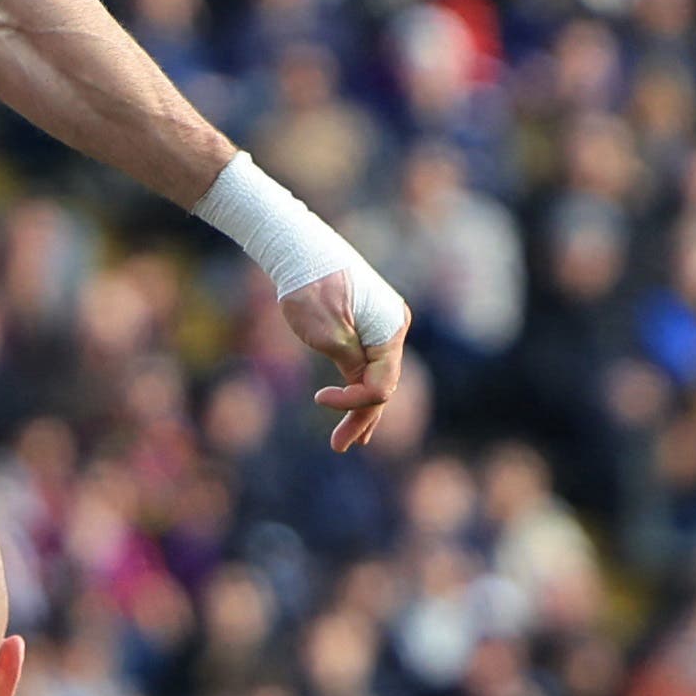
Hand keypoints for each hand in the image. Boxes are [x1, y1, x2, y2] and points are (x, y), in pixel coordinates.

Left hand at [281, 267, 406, 451]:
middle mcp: (394, 328)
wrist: (301, 248)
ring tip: (349, 441)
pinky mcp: (368, 323)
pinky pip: (370, 362)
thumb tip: (364, 387)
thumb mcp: (328, 334)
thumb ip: (351, 364)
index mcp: (390, 331)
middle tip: (340, 447)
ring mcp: (383, 325)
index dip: (353, 402)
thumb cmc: (311, 288)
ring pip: (377, 375)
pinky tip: (355, 409)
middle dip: (361, 417)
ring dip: (362, 408)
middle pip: (383, 385)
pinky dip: (361, 386)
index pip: (380, 386)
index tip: (320, 398)